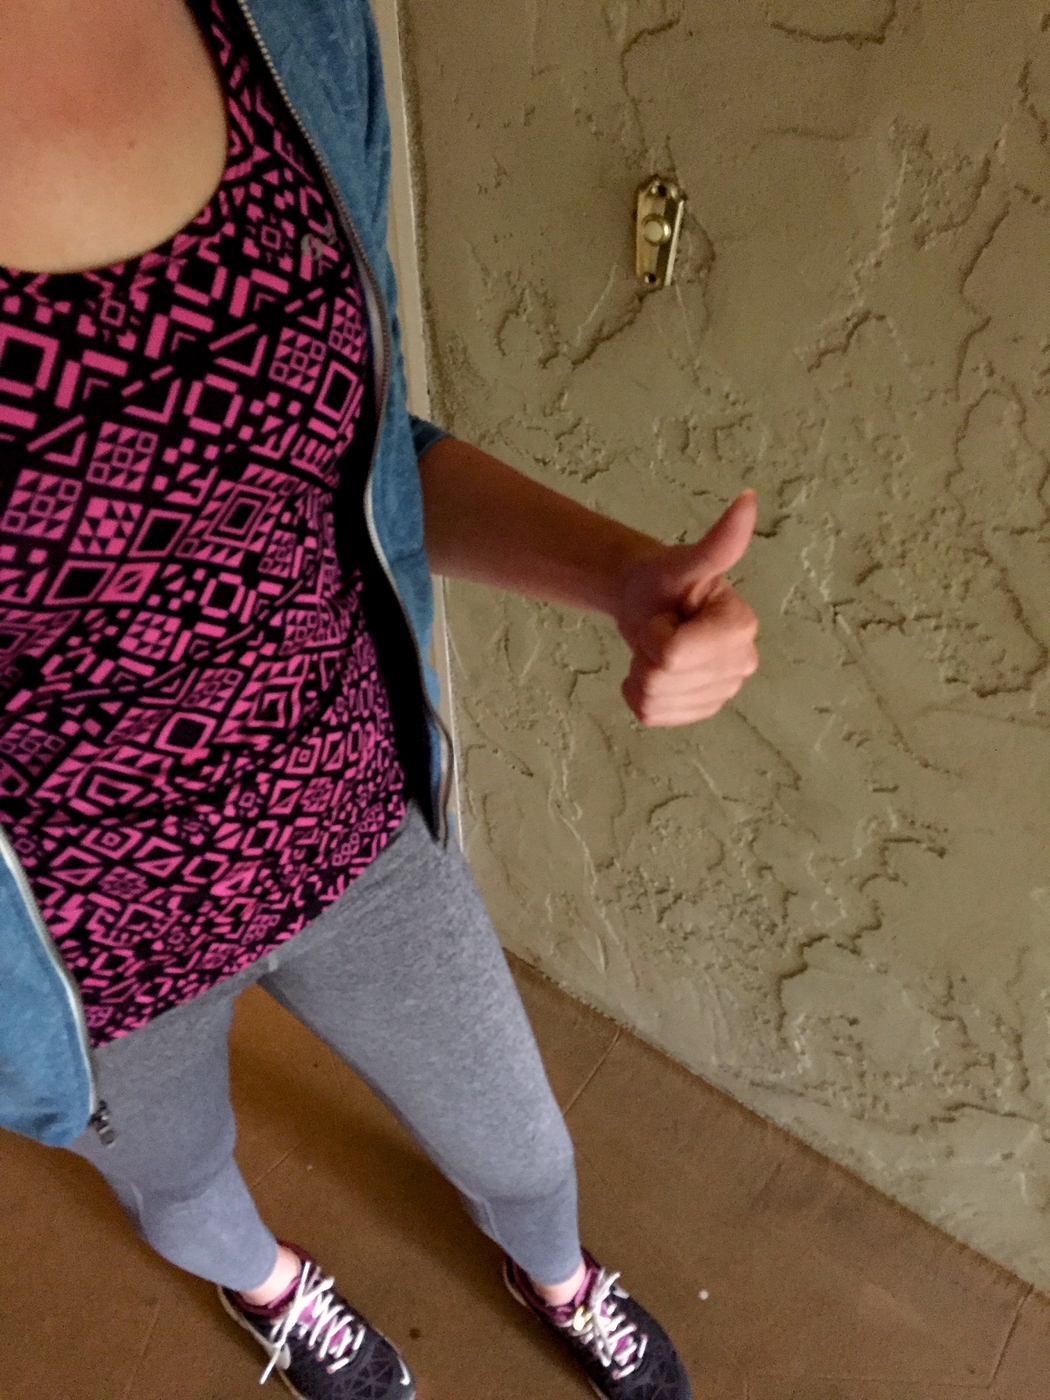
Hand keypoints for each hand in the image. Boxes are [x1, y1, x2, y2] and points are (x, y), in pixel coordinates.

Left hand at [616, 491, 758, 726]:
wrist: (646, 601)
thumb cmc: (665, 578)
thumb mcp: (685, 560)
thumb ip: (719, 541)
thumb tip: (748, 498)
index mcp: (741, 627)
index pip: (673, 654)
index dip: (656, 633)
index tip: (671, 614)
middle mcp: (741, 663)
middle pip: (663, 679)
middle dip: (647, 651)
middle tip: (662, 627)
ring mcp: (722, 692)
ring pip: (655, 700)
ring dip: (641, 673)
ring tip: (657, 645)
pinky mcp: (699, 710)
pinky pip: (651, 716)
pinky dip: (638, 694)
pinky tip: (653, 669)